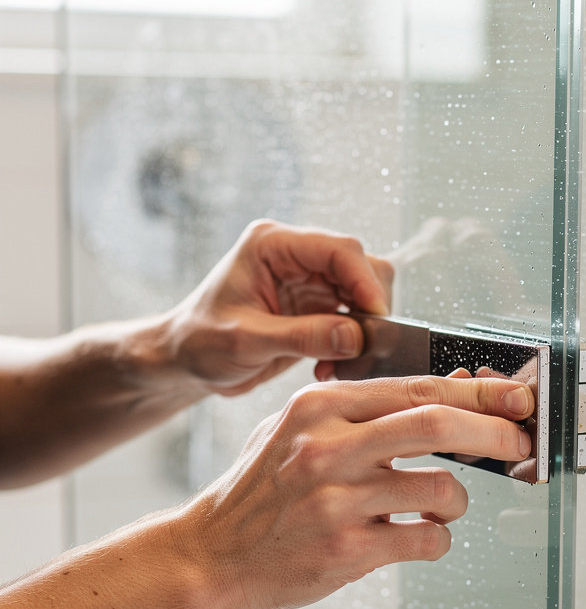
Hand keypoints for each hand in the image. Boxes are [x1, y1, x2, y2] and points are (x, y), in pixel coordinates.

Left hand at [166, 219, 393, 396]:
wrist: (184, 362)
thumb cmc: (200, 343)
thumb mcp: (247, 341)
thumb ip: (303, 337)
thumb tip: (356, 337)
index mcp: (273, 244)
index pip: (340, 249)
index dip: (365, 282)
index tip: (378, 318)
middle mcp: (296, 255)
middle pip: (361, 265)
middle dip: (369, 307)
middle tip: (362, 347)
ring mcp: (309, 279)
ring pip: (365, 291)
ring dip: (364, 328)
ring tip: (342, 362)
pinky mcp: (316, 305)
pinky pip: (355, 317)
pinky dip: (353, 342)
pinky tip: (331, 364)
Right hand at [181, 374, 535, 608]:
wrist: (208, 557)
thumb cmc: (261, 491)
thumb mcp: (297, 429)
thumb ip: (364, 409)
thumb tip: (451, 393)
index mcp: (320, 405)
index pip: (418, 387)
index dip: (478, 392)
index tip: (515, 398)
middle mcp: (328, 445)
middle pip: (438, 424)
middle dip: (495, 432)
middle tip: (520, 442)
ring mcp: (336, 499)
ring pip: (442, 487)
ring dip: (459, 498)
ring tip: (443, 505)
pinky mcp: (344, 549)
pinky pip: (426, 538)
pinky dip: (438, 537)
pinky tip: (421, 535)